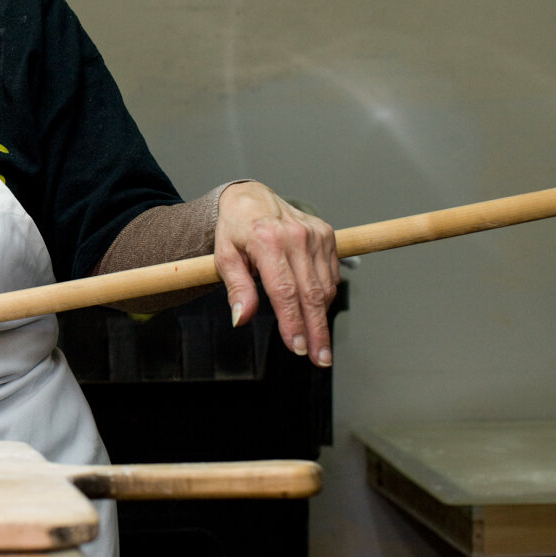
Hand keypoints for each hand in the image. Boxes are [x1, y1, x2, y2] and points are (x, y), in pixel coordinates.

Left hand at [214, 182, 338, 366]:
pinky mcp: (327, 234)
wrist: (252, 198)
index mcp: (266, 240)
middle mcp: (295, 236)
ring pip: (325, 286)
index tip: (298, 347)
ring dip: (322, 317)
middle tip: (320, 358)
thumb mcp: (224, 257)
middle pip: (311, 294)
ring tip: (317, 342)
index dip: (293, 322)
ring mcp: (315, 234)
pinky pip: (331, 274)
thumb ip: (236, 289)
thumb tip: (241, 319)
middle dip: (317, 330)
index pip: (284, 291)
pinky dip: (325, 295)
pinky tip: (315, 309)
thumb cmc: (235, 230)